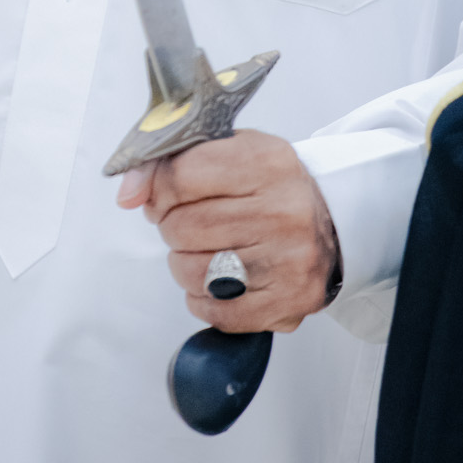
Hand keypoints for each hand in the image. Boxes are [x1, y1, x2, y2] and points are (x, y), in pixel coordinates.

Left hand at [116, 129, 339, 333]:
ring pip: (192, 272)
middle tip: (190, 221)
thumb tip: (127, 195)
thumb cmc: (271, 185)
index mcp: (267, 162)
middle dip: (172, 226)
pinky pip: (214, 311)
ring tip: (205, 249)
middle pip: (181, 226)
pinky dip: (204, 298)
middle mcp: (282, 211)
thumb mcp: (232, 152)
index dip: (158, 188)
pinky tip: (220, 279)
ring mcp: (287, 261)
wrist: (334, 223)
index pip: (181, 176)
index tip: (163, 194)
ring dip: (184, 263)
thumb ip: (174, 162)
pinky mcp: (286, 304)